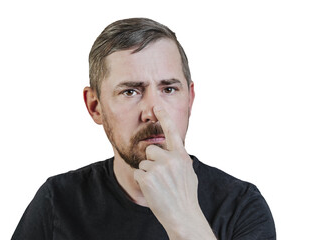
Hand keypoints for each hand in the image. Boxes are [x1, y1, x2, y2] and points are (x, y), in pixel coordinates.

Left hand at [134, 107, 215, 238]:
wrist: (183, 216)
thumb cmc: (186, 195)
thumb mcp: (188, 173)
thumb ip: (179, 159)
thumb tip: (174, 151)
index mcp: (181, 156)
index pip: (172, 132)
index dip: (164, 117)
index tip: (157, 106)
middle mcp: (171, 159)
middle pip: (151, 150)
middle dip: (153, 161)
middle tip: (162, 177)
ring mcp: (158, 168)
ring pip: (144, 163)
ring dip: (148, 173)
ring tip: (160, 186)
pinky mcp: (147, 178)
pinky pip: (138, 174)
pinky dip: (143, 182)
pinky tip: (154, 191)